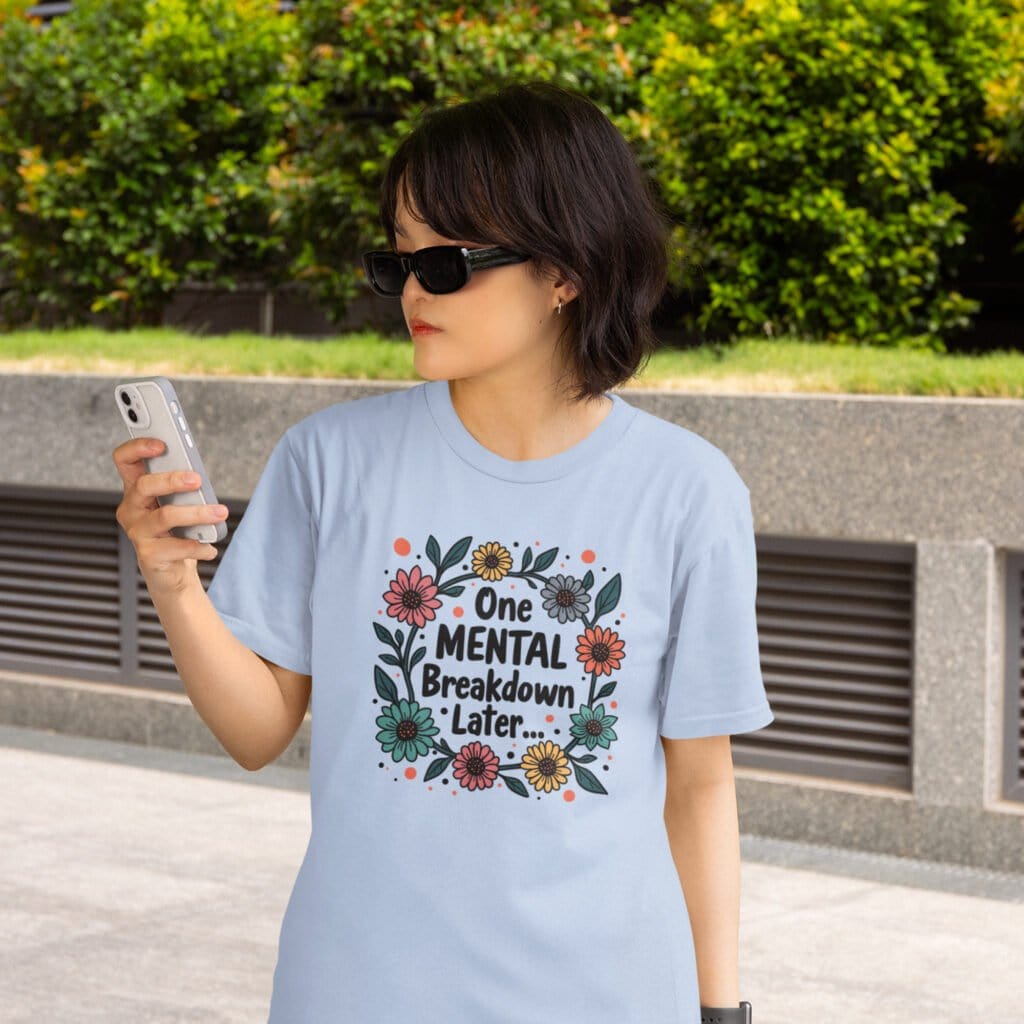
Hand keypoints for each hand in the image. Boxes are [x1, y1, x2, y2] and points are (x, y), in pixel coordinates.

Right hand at [112, 437, 227, 597]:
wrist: (173, 572)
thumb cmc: (178, 532)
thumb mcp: (180, 504)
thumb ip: (184, 488)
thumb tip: (197, 478)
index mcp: (137, 490)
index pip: (125, 460)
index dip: (138, 448)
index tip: (162, 444)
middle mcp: (131, 509)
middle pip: (144, 485)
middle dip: (172, 479)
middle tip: (198, 480)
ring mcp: (137, 532)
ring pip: (165, 516)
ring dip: (196, 513)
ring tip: (220, 513)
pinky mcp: (148, 555)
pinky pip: (176, 547)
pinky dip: (198, 546)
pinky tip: (211, 547)